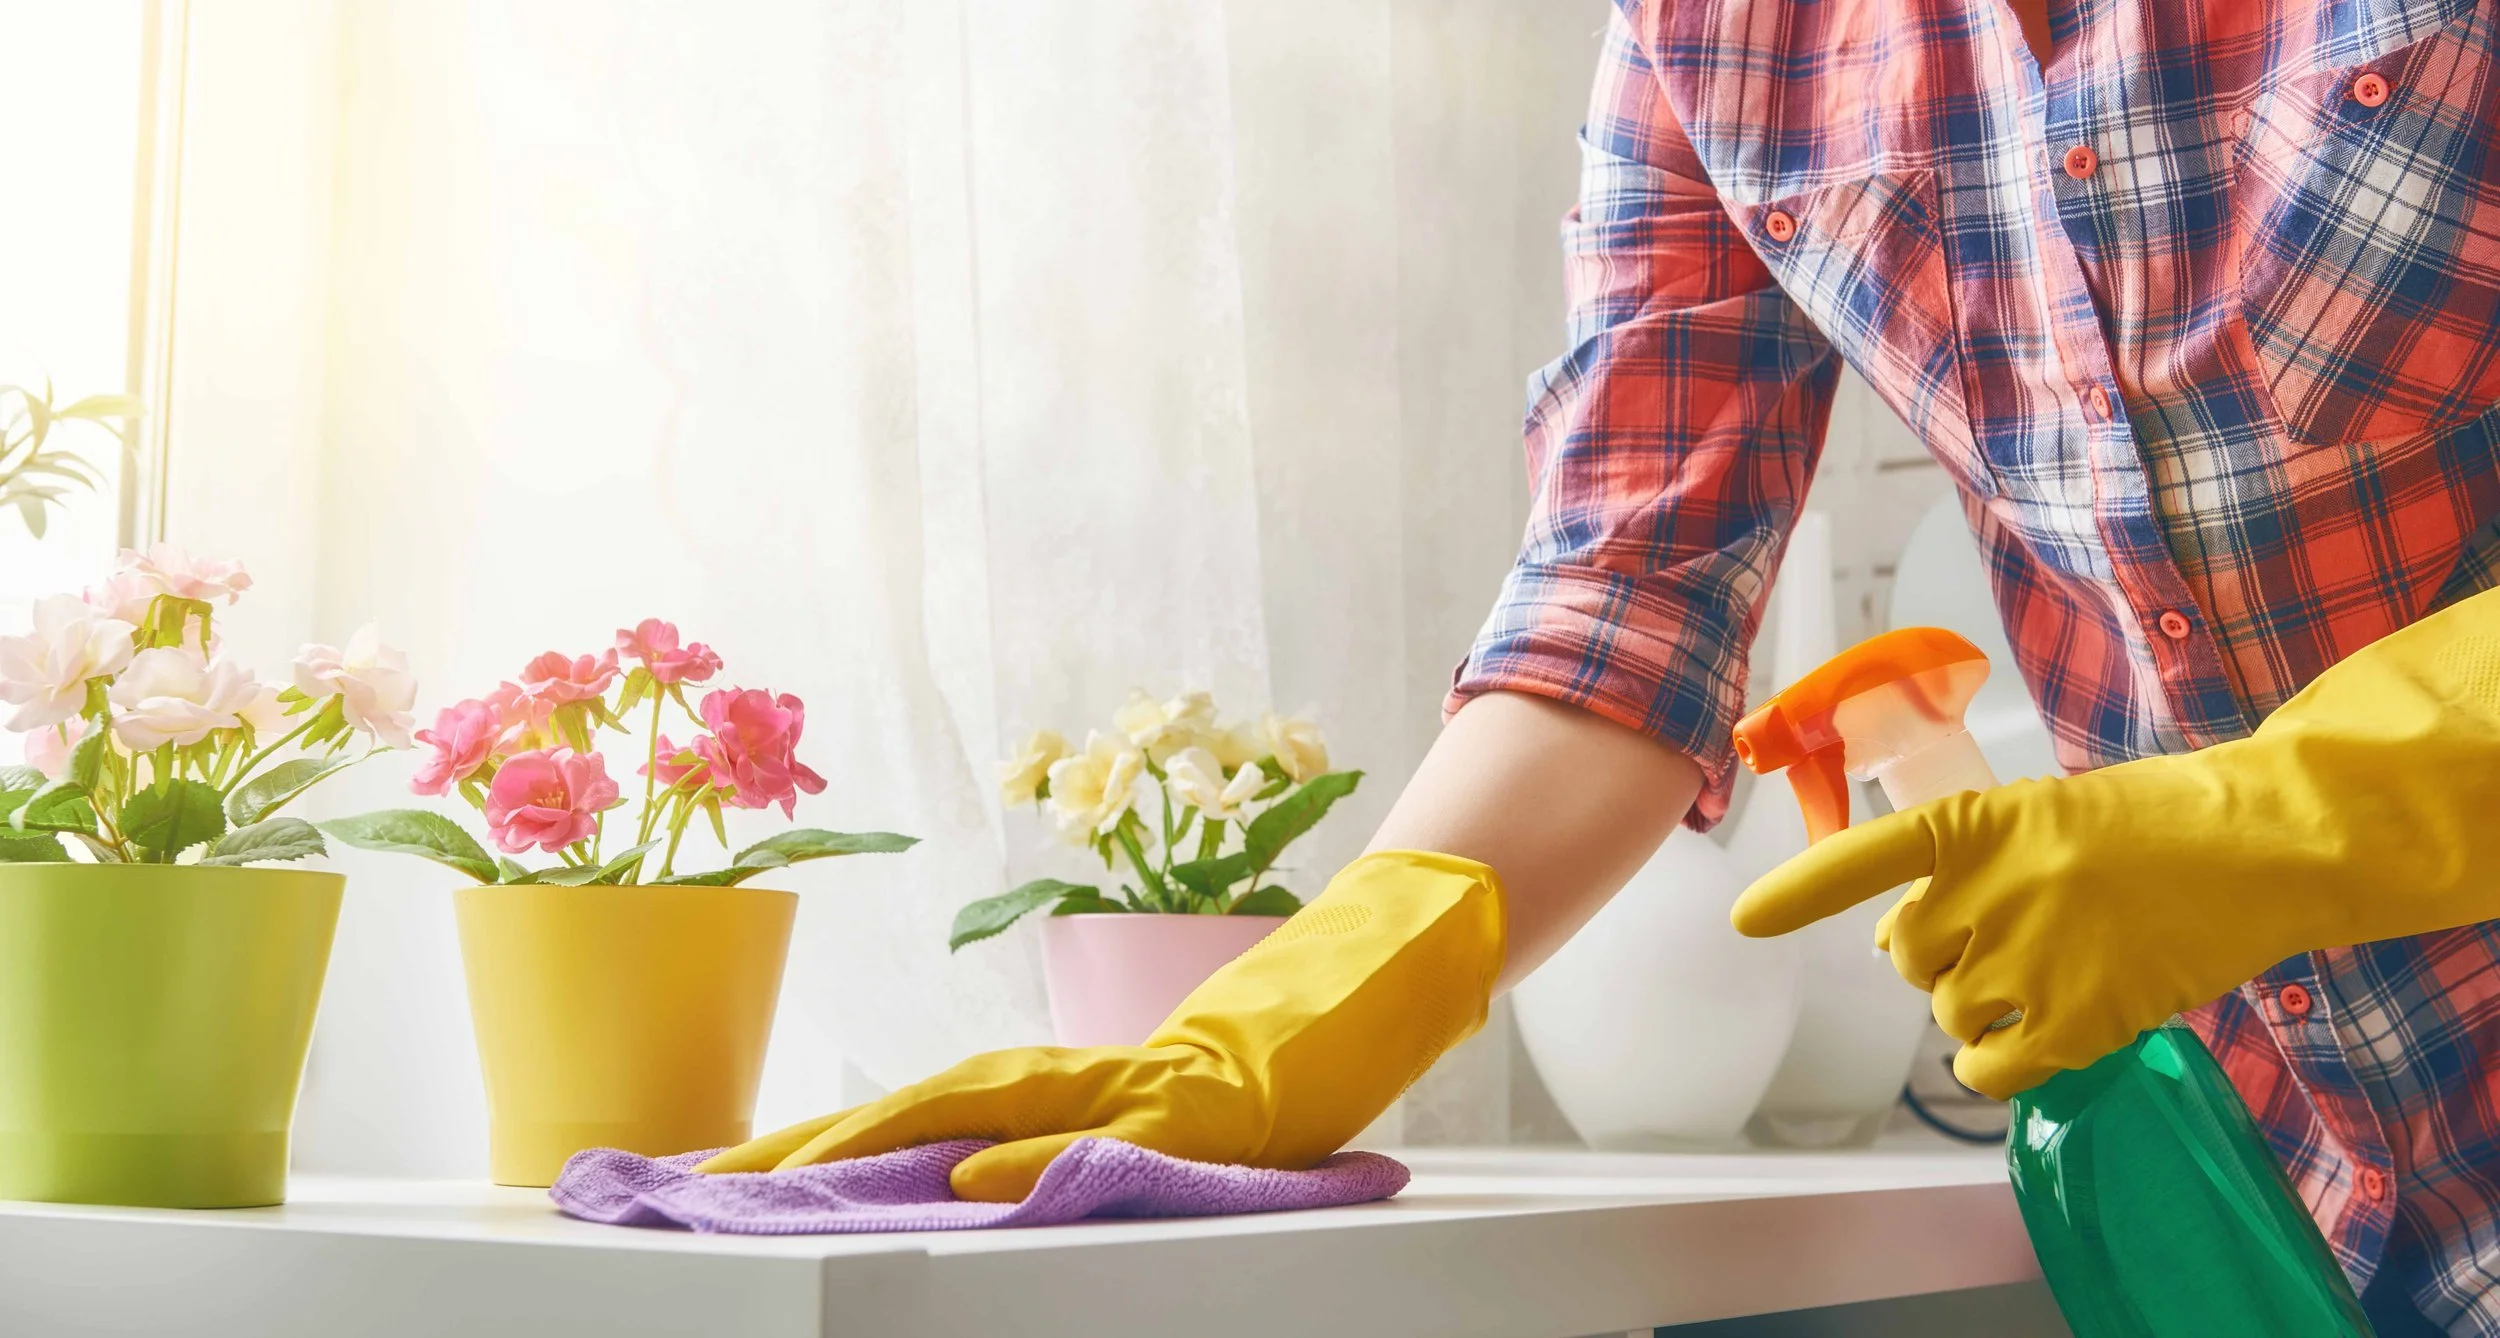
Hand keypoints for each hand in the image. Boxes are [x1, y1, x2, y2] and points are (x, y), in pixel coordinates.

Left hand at [700, 850, 1505, 1200]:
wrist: (1328, 1024)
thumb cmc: (1214, 1082)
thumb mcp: (1108, 1125)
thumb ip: (1029, 1142)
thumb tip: (936, 1177)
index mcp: (1030, 1085)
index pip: (899, 1110)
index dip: (806, 1138)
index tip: (715, 1174)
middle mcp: (1054, 1078)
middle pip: (908, 1106)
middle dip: (804, 1143)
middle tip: (705, 1179)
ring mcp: (1112, 1088)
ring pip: (974, 1111)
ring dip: (875, 1139)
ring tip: (787, 1170)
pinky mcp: (1177, 1106)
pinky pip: (1089, 1138)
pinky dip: (1024, 1154)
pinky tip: (967, 1174)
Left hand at [1732, 588, 2499, 1098]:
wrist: (2258, 845)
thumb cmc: (2153, 824)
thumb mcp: (2043, 819)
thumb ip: (1968, 867)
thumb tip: (1897, 940)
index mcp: (1975, 825)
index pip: (1863, 860)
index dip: (1799, 894)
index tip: (1743, 923)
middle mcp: (1987, 890)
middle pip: (1910, 956)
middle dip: (1943, 958)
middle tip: (2012, 940)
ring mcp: (2029, 956)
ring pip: (1949, 1012)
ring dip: (1981, 1008)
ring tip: (2051, 973)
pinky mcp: (2077, 1018)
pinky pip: (1991, 1066)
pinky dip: (1996, 1064)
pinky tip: (2030, 1043)